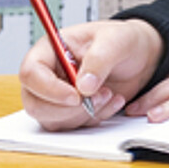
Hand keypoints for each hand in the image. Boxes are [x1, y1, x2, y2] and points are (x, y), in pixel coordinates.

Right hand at [19, 19, 163, 129]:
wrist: (138, 57)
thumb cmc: (121, 41)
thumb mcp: (116, 40)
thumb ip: (99, 59)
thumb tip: (83, 86)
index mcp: (50, 50)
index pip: (31, 73)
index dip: (49, 89)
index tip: (76, 96)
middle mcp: (48, 74)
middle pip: (35, 103)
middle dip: (67, 109)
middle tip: (96, 97)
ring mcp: (56, 96)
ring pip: (53, 120)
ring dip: (84, 114)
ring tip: (108, 94)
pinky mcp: (69, 112)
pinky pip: (72, 127)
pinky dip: (94, 119)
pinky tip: (111, 102)